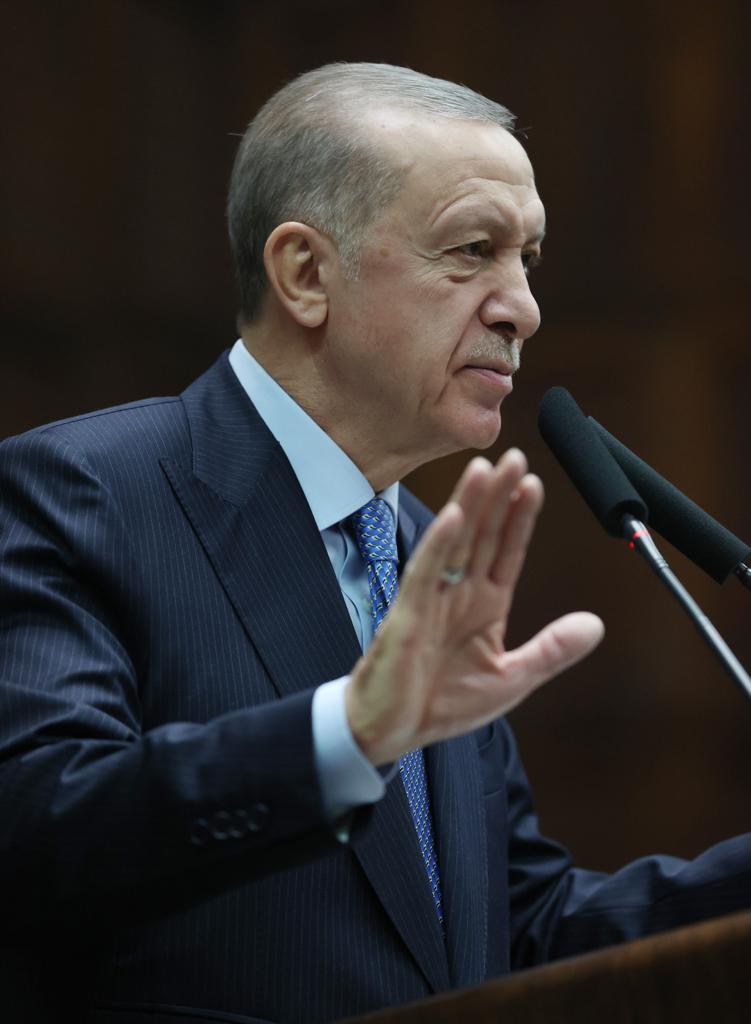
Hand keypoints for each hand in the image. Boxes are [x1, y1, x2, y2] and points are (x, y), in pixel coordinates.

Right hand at [345, 448, 603, 765]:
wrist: (390, 731)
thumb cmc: (440, 704)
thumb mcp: (511, 679)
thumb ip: (551, 650)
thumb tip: (595, 625)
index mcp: (484, 605)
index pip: (507, 551)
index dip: (521, 518)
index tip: (535, 484)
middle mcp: (459, 593)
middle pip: (482, 534)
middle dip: (498, 496)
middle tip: (515, 457)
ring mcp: (432, 599)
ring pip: (454, 542)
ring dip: (469, 505)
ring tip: (485, 469)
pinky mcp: (408, 613)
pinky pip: (424, 572)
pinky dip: (438, 544)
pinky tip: (453, 516)